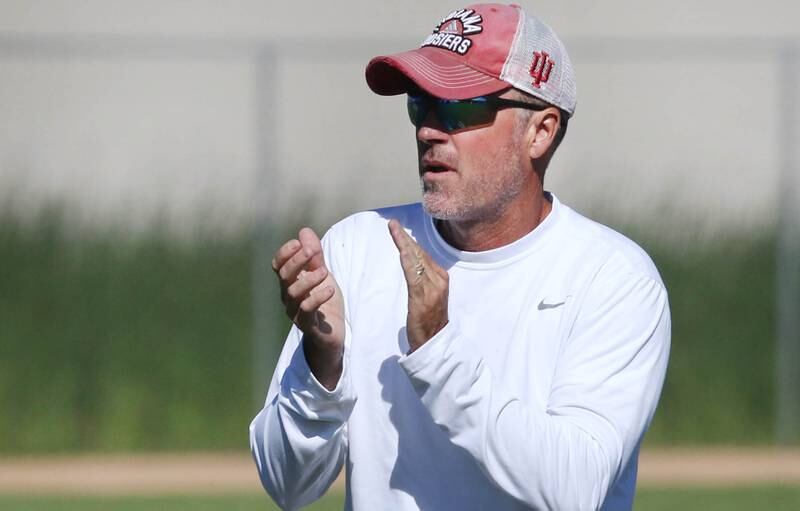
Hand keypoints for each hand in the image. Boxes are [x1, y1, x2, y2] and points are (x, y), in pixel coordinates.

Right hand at [272, 228, 344, 388]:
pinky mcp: (308, 325)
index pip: (278, 265)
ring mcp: (296, 312)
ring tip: (324, 271)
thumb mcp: (322, 274)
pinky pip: (307, 311)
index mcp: (289, 283)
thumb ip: (315, 255)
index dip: (285, 253)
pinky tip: (330, 289)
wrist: (333, 334)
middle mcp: (288, 297)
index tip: (298, 243)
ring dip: (308, 279)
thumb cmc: (325, 303)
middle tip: (312, 251)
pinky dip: (317, 298)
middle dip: (297, 261)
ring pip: (293, 293)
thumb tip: (304, 231)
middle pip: (284, 276)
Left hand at [388, 219, 448, 352]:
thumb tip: (413, 265)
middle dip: (405, 237)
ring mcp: (432, 288)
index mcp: (441, 277)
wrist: (434, 341)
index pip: (424, 254)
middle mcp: (439, 279)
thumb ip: (423, 280)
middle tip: (392, 223)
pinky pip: (413, 274)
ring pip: (416, 260)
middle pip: (420, 253)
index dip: (410, 241)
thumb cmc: (429, 319)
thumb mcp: (429, 295)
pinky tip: (401, 250)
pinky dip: (407, 260)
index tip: (398, 229)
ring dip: (404, 243)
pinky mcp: (422, 297)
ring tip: (394, 230)